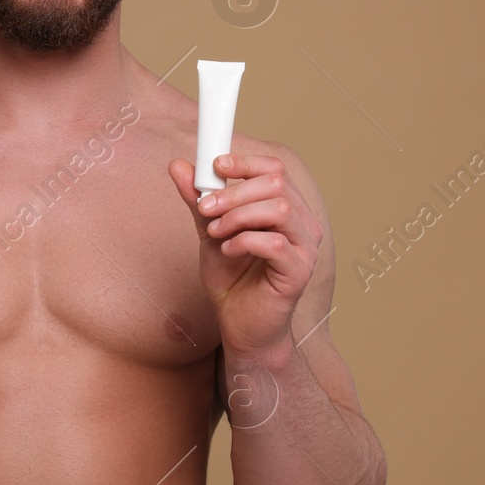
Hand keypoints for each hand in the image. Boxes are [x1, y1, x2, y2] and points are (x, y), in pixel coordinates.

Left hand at [168, 152, 320, 356]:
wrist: (238, 323)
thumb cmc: (231, 276)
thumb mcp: (209, 230)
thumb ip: (198, 199)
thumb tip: (179, 166)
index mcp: (288, 207)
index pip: (275, 169)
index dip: (245, 162)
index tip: (215, 166)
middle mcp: (303, 224)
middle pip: (276, 184)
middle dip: (234, 191)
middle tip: (206, 208)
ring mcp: (305, 248)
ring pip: (279, 209)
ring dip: (238, 215)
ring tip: (215, 232)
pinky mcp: (298, 273)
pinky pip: (276, 244)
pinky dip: (245, 241)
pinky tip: (228, 250)